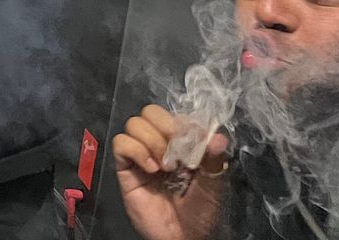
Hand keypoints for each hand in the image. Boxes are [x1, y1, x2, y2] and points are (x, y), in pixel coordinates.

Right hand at [112, 104, 228, 239]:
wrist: (181, 238)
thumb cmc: (199, 213)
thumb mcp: (212, 185)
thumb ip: (213, 159)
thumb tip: (218, 135)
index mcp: (181, 143)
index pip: (175, 115)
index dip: (182, 122)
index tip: (194, 140)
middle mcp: (159, 144)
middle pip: (150, 111)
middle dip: (164, 126)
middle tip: (175, 151)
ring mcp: (140, 154)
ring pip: (134, 123)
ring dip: (151, 140)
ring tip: (164, 166)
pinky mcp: (124, 167)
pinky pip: (120, 142)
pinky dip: (136, 150)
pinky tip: (151, 169)